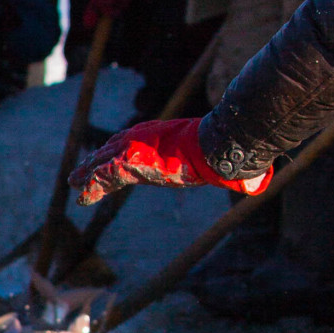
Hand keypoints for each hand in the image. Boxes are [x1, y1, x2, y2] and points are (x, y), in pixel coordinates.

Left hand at [71, 116, 269, 202]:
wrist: (214, 146)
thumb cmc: (220, 150)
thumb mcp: (225, 161)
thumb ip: (234, 173)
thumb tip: (258, 183)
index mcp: (158, 138)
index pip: (129, 145)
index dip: (115, 157)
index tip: (106, 164)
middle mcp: (142, 139)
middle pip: (112, 152)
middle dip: (95, 163)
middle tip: (78, 175)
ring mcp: (134, 148)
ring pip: (104, 163)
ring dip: (88, 175)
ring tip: (74, 184)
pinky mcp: (128, 160)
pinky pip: (104, 173)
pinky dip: (93, 183)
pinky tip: (81, 194)